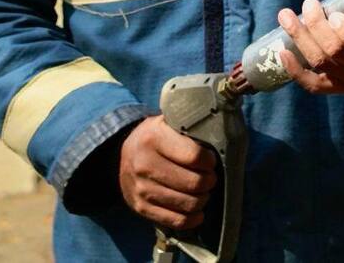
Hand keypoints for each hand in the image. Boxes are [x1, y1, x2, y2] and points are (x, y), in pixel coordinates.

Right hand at [118, 115, 217, 231]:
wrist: (124, 154)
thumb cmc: (157, 137)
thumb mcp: (168, 122)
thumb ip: (189, 125)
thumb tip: (218, 132)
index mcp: (153, 138)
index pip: (194, 156)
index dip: (209, 160)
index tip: (211, 160)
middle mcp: (144, 164)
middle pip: (194, 183)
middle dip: (209, 181)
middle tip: (210, 177)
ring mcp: (141, 189)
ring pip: (188, 204)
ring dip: (202, 199)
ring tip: (204, 191)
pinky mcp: (140, 207)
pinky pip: (175, 221)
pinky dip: (192, 219)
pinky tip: (198, 212)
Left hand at [277, 0, 343, 93]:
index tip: (333, 12)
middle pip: (335, 51)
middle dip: (315, 26)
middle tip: (309, 3)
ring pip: (321, 63)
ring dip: (300, 39)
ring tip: (287, 17)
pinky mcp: (341, 88)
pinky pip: (314, 85)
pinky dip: (295, 71)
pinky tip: (283, 51)